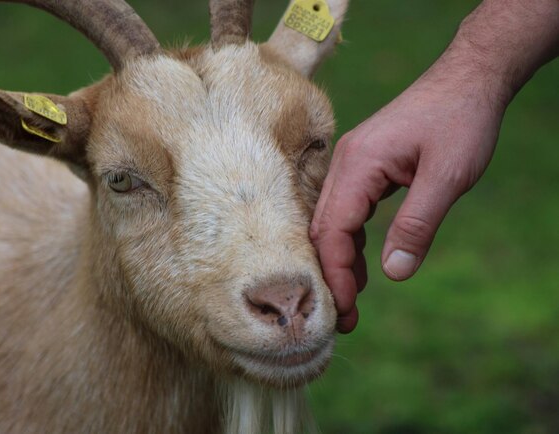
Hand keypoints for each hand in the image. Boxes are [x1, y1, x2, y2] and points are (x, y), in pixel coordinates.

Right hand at [310, 58, 508, 332]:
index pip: (332, 230)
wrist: (467, 79)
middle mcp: (344, 164)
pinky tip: (362, 264)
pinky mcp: (363, 168)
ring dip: (339, 261)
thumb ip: (417, 225)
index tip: (345, 312)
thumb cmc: (460, 120)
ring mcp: (351, 164)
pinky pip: (347, 211)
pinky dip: (351, 241)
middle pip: (323, 229)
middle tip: (345, 319)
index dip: (335, 274)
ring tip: (352, 300)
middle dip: (331, 275)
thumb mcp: (447, 177)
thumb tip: (394, 274)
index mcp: (359, 165)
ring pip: (331, 222)